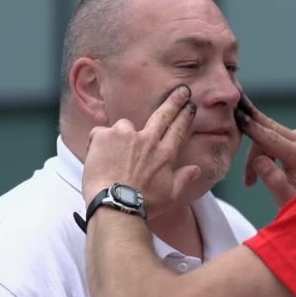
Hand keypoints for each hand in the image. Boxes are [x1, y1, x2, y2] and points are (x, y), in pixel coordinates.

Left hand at [82, 84, 200, 218]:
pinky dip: (98, 144)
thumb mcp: (170, 196)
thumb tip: (197, 169)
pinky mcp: (104, 136)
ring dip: (122, 136)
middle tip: (182, 90)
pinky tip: (98, 158)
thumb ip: (184, 179)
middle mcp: (148, 140)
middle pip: (163, 115)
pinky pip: (100, 134)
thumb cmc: (144, 205)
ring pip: (125, 126)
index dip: (185, 115)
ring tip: (114, 156)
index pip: (178, 128)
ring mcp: (125, 135)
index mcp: (165, 154)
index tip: (190, 105)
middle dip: (174, 101)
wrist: (115, 206)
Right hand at [238, 95, 295, 206]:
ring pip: (267, 134)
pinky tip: (257, 168)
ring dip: (256, 153)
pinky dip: (263, 151)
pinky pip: (273, 137)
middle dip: (248, 132)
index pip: (268, 136)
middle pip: (266, 129)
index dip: (250, 125)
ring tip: (250, 180)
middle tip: (232, 112)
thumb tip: (260, 161)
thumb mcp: (285, 198)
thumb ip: (273, 179)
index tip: (236, 112)